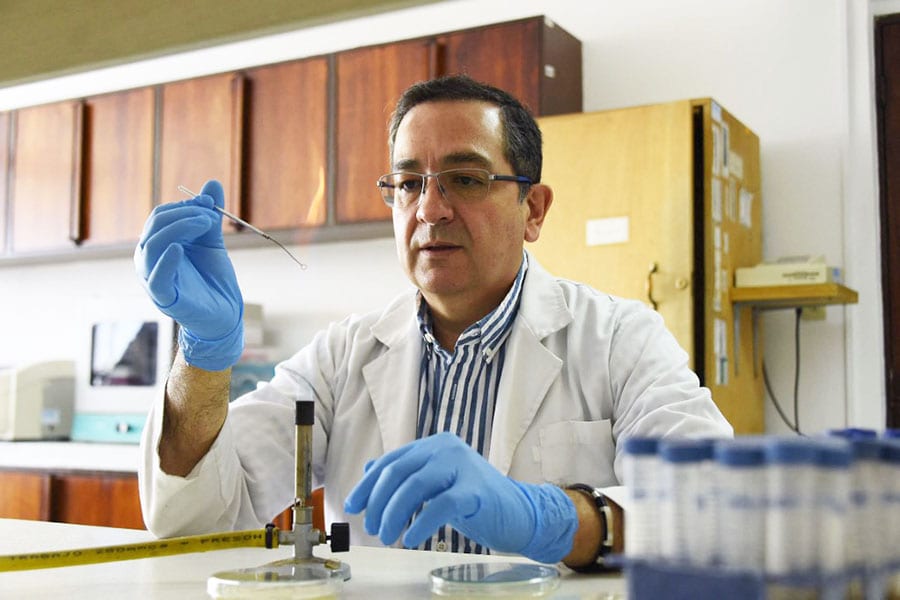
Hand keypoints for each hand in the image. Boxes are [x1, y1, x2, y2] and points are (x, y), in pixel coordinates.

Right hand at [134, 179, 243, 370]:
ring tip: (205, 223)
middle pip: (155, 226)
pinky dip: (165, 261)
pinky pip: (157, 278)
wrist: (225, 312)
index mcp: (157, 244)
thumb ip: (209, 215)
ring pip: (152, 246)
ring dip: (179, 228)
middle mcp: (149, 259)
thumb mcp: (212, 241)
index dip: (185, 206)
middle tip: (211, 214)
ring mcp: (154, 278)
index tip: (210, 203)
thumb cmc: (213, 278)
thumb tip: (213, 183)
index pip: (161, 216)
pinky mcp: (164, 297)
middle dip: (184, 214)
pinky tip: (179, 249)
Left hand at [344, 432, 577, 562]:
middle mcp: (446, 448)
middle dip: (378, 502)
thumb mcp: (435, 484)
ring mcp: (462, 466)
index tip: (352, 506)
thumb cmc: (474, 501)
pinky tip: (411, 539)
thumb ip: (407, 474)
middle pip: (398, 472)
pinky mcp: (475, 490)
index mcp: (434, 444)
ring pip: (414, 487)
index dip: (367, 485)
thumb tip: (369, 469)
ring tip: (387, 536)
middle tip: (372, 528)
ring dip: (394, 515)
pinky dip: (420, 524)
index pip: (392, 461)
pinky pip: (439, 506)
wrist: (520, 514)